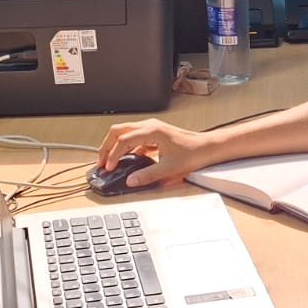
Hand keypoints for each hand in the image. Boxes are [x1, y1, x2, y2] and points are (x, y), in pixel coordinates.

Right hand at [96, 119, 210, 188]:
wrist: (207, 147)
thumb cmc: (193, 152)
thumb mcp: (169, 168)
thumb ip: (148, 175)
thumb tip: (131, 181)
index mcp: (152, 131)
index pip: (124, 140)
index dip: (113, 154)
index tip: (108, 166)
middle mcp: (149, 126)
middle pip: (118, 131)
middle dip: (106, 146)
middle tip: (101, 161)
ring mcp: (151, 128)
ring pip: (124, 132)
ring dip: (114, 145)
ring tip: (109, 160)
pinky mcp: (153, 134)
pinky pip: (133, 138)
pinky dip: (125, 147)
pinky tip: (126, 160)